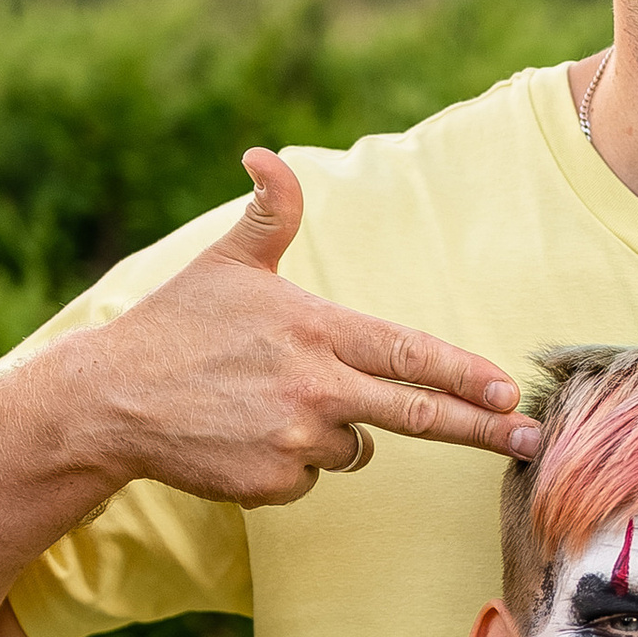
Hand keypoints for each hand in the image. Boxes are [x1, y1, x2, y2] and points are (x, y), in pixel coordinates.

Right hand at [68, 148, 542, 506]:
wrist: (108, 401)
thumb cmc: (174, 325)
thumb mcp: (226, 262)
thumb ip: (271, 213)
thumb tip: (266, 154)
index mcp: (316, 331)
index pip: (410, 352)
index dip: (465, 374)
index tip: (509, 389)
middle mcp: (315, 387)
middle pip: (416, 414)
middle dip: (480, 428)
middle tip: (529, 438)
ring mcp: (294, 439)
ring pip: (354, 447)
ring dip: (336, 431)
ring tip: (270, 403)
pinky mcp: (271, 482)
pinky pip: (310, 478)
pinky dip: (291, 462)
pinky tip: (246, 436)